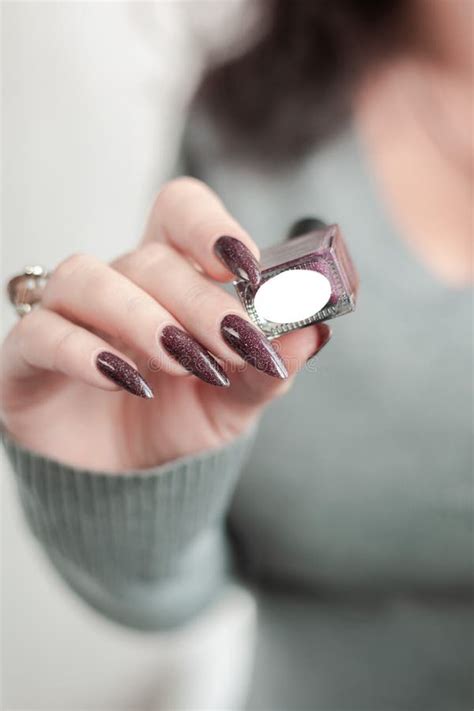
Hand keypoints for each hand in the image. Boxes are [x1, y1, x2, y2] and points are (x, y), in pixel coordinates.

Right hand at [1, 178, 329, 470]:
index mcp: (171, 280)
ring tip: (182, 361)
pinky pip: (40, 334)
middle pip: (149, 258)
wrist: (127, 482)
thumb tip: (315, 329)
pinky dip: (85, 352)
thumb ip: (271, 365)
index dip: (212, 226)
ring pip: (86, 278)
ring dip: (142, 316)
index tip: (250, 268)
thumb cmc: (179, 422)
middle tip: (235, 343)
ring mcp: (66, 318)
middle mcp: (118, 287)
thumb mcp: (236, 400)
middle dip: (198, 300)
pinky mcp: (27, 358)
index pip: (181, 213)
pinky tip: (125, 381)